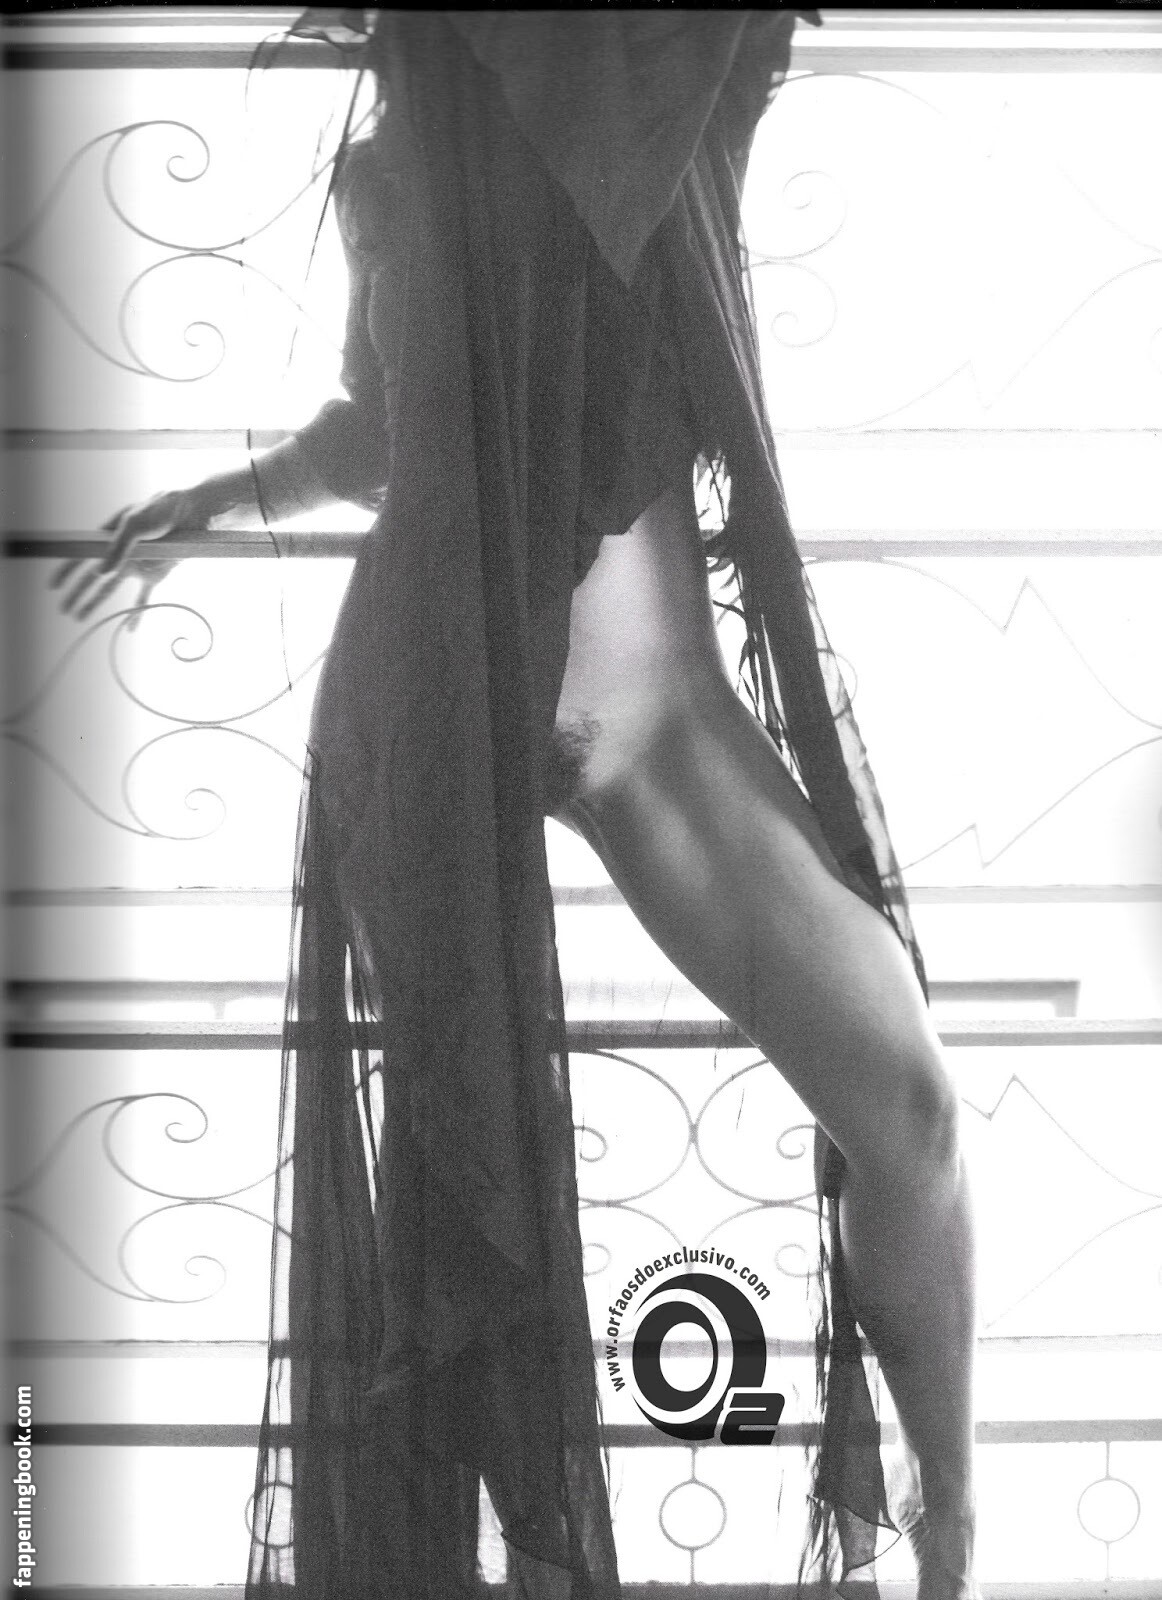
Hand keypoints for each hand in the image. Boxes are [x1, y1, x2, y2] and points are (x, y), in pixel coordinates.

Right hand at [50, 485, 213, 629]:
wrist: (193, 514)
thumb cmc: (161, 511)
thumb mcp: (135, 524)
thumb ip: (118, 547)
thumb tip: (100, 573)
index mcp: (109, 537)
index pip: (82, 556)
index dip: (67, 571)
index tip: (53, 585)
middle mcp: (120, 553)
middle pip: (93, 578)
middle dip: (77, 594)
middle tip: (63, 609)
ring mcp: (137, 565)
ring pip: (110, 589)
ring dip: (95, 604)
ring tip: (80, 617)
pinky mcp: (155, 574)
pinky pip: (143, 597)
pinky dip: (138, 613)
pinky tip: (130, 628)